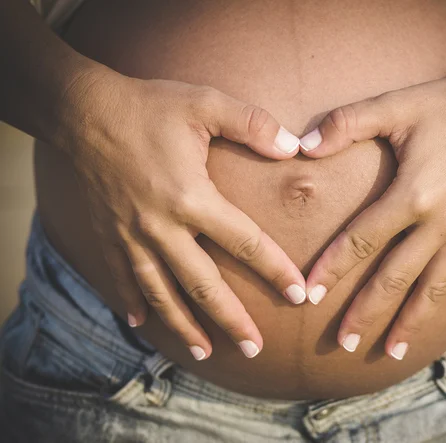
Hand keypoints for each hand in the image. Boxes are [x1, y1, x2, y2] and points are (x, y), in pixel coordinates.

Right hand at [59, 68, 305, 359]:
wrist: (79, 112)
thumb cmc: (147, 107)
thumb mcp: (204, 103)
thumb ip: (252, 124)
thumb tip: (294, 147)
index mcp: (191, 198)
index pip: (245, 242)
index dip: (275, 270)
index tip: (297, 295)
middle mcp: (161, 228)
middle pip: (204, 285)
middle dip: (233, 320)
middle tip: (254, 348)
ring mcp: (130, 238)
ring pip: (162, 295)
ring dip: (185, 326)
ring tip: (205, 352)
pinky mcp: (105, 239)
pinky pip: (120, 282)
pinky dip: (133, 306)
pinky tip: (142, 324)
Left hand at [299, 74, 445, 358]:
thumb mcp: (394, 105)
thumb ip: (346, 123)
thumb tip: (302, 144)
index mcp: (411, 195)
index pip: (362, 240)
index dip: (332, 267)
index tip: (310, 295)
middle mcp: (439, 222)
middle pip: (395, 277)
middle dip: (367, 312)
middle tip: (345, 343)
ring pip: (435, 286)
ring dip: (413, 320)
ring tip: (393, 350)